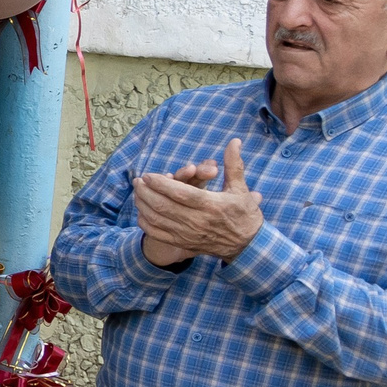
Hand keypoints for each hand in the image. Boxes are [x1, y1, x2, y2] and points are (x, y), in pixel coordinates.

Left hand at [134, 139, 262, 263]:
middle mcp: (197, 221)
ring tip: (137, 192)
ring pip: (157, 219)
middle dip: (146, 192)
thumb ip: (233, 164)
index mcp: (211, 205)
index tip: (148, 175)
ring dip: (143, 205)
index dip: (160, 184)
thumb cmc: (244, 214)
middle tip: (137, 181)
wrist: (248, 245)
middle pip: (163, 205)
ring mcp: (188, 234)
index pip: (179, 193)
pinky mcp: (184, 243)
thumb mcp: (241, 189)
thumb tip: (234, 141)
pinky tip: (142, 212)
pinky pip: (158, 234)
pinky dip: (146, 223)